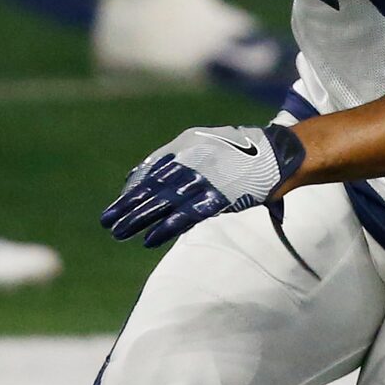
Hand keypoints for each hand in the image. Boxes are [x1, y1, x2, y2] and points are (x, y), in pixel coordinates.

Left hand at [102, 122, 306, 247]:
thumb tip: (152, 173)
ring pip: (161, 203)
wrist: (278, 154)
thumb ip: (180, 157)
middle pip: (150, 188)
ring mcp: (202, 180)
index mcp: (185, 148)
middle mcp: (189, 162)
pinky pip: (184, 216)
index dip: (133, 189)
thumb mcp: (206, 144)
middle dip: (127, 206)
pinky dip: (165, 229)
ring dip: (138, 220)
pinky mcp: (216, 198)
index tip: (118, 204)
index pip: (150, 170)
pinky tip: (148, 240)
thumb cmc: (243, 152)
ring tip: (118, 233)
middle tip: (106, 222)